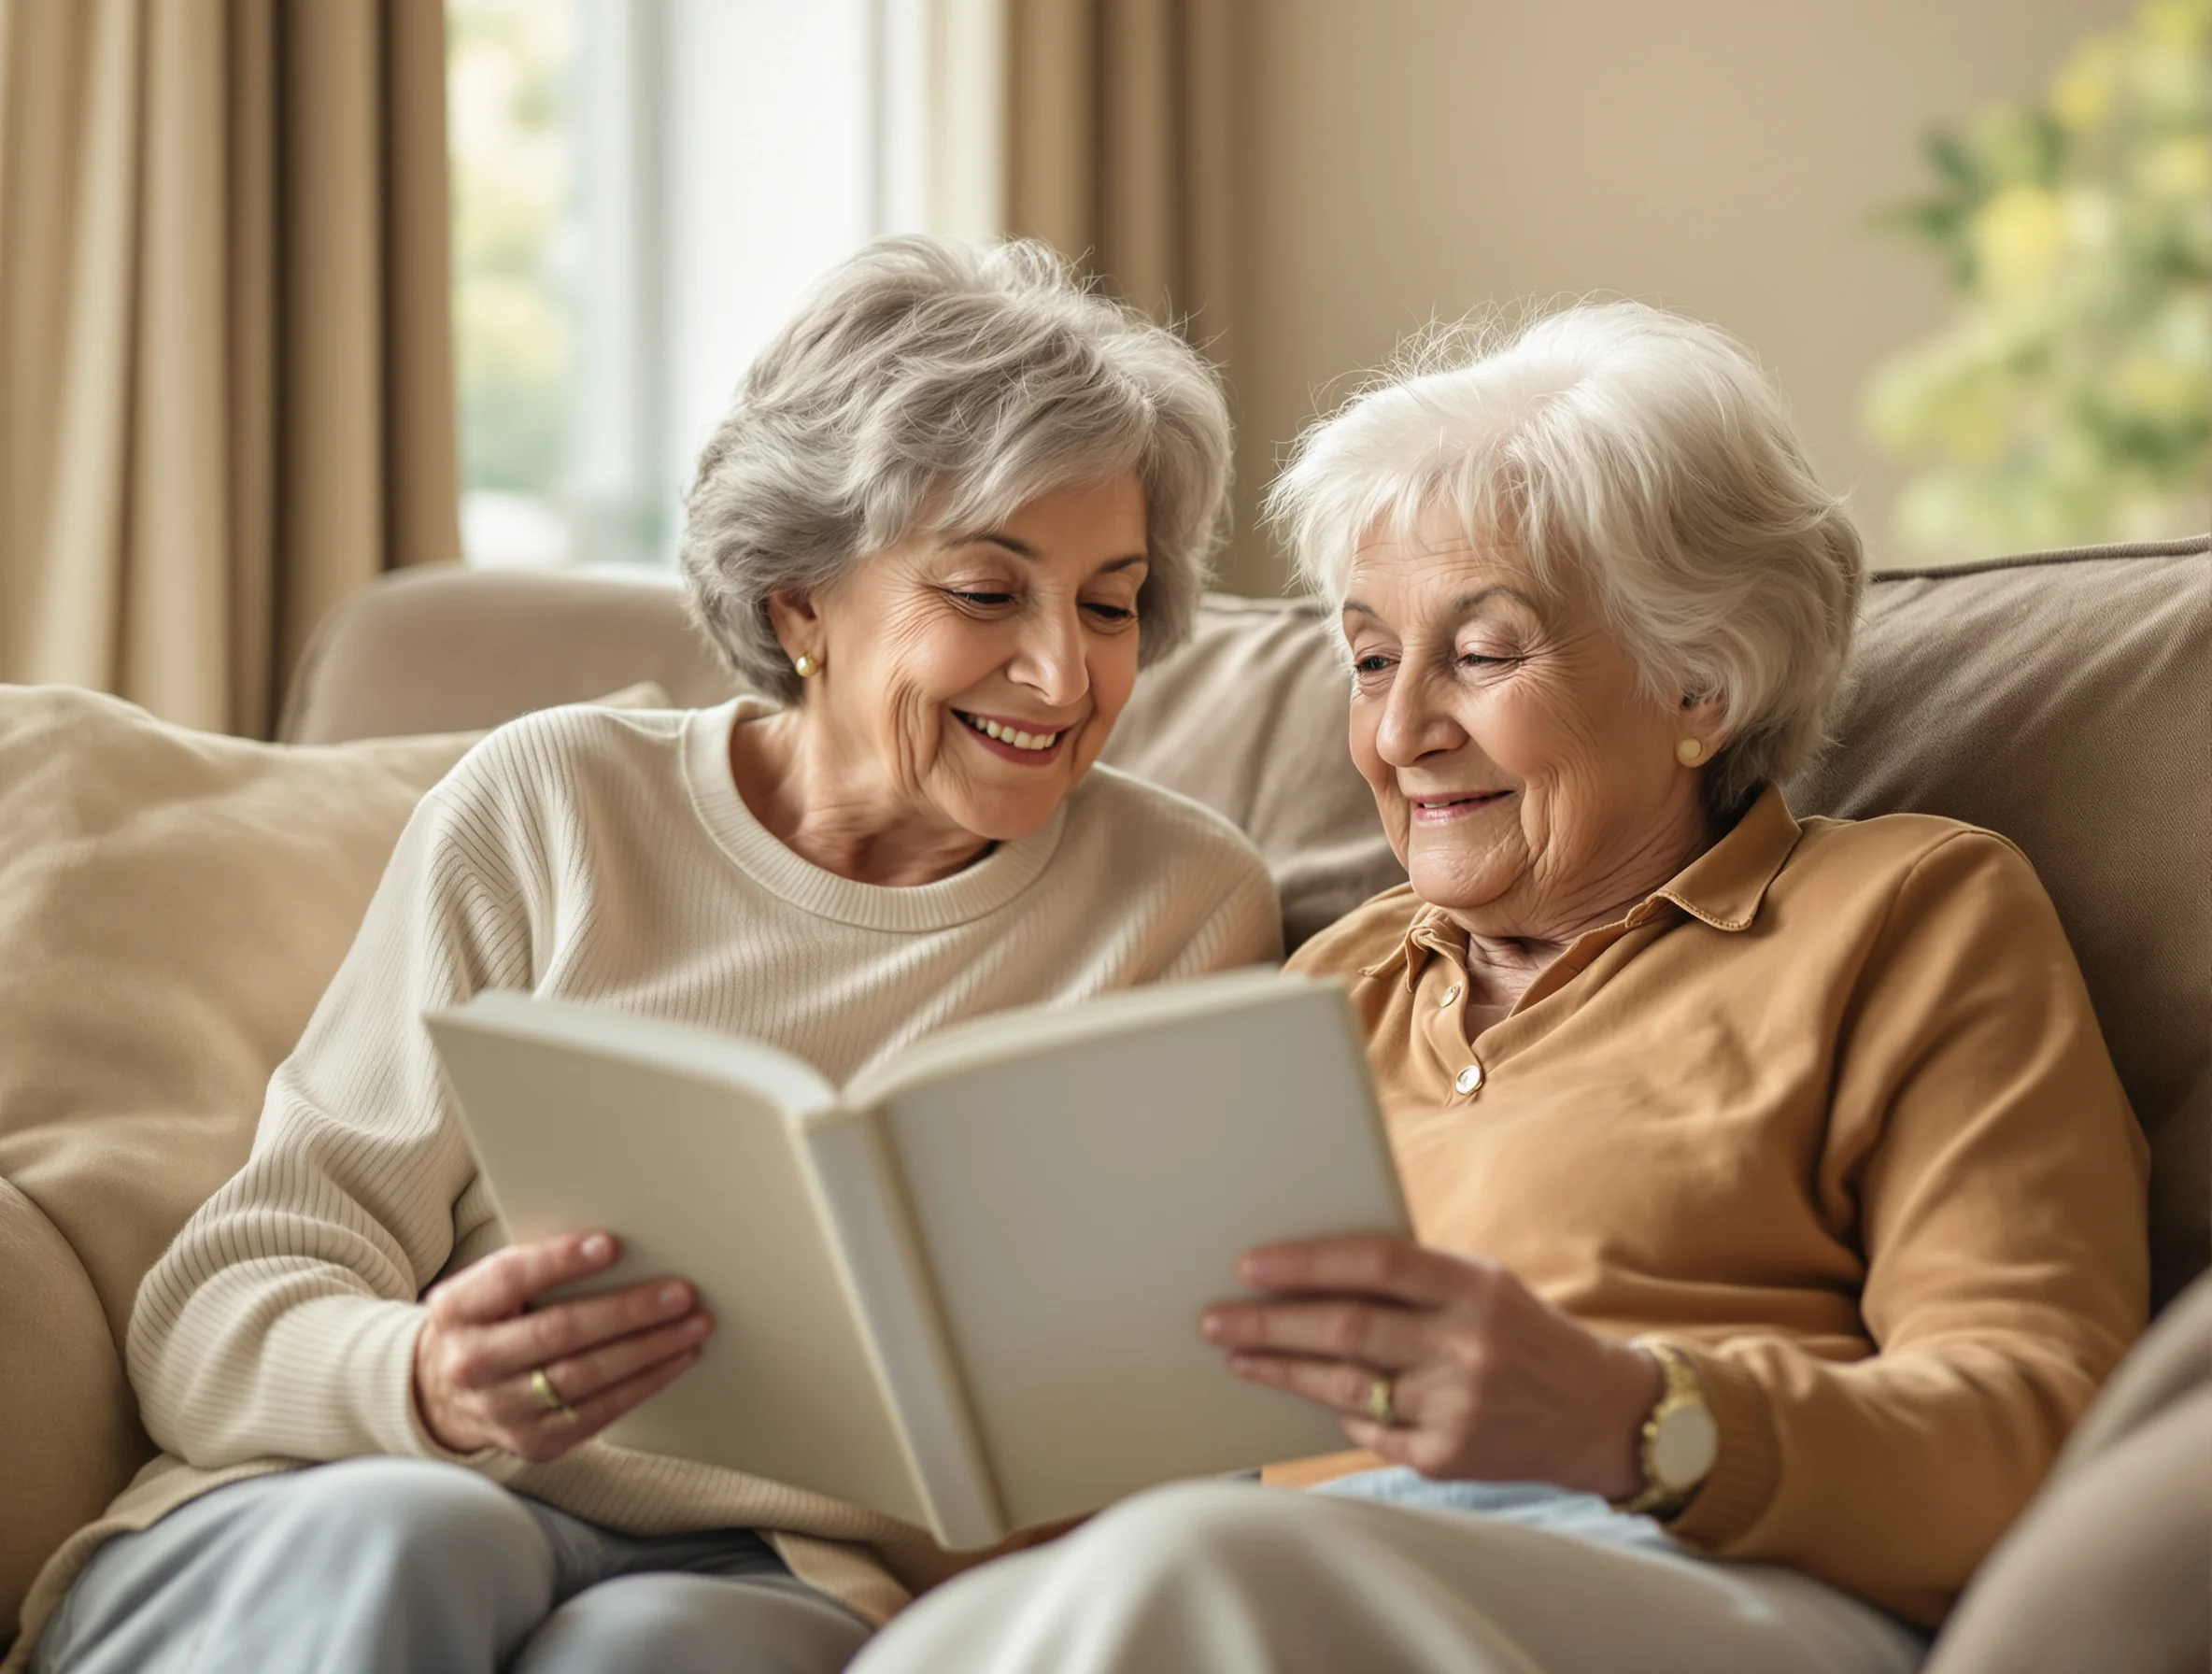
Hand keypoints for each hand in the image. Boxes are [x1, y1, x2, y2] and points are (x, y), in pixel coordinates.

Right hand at [412, 1232, 713, 1462]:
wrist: (443, 1395)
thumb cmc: (487, 1322)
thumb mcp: (487, 1289)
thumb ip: (536, 1270)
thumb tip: (618, 1246)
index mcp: (457, 1309)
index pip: (510, 1278)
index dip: (560, 1261)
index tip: (611, 1244)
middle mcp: (472, 1363)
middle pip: (559, 1332)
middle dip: (628, 1310)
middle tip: (680, 1293)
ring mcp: (502, 1409)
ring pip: (586, 1376)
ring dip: (649, 1349)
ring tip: (692, 1325)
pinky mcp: (534, 1441)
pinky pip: (599, 1412)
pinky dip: (644, 1383)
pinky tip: (675, 1359)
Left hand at [1200, 1236, 1661, 1497]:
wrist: (1597, 1412)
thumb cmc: (1518, 1331)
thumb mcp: (1482, 1283)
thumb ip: (1412, 1279)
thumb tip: (1306, 1272)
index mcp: (1475, 1287)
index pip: (1376, 1264)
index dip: (1307, 1263)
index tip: (1249, 1265)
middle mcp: (1467, 1347)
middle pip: (1346, 1330)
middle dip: (1269, 1324)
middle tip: (1215, 1319)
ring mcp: (1457, 1408)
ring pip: (1346, 1387)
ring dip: (1281, 1370)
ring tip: (1238, 1354)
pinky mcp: (1447, 1458)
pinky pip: (1369, 1430)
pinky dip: (1336, 1410)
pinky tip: (1307, 1393)